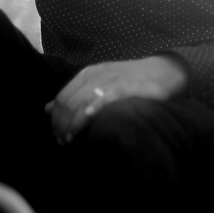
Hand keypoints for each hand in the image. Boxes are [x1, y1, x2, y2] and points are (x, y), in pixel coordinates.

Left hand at [45, 55, 187, 143]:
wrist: (165, 71)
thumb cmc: (133, 81)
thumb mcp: (101, 84)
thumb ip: (76, 95)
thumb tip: (47, 108)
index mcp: (88, 74)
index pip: (61, 98)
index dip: (55, 118)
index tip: (57, 135)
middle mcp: (96, 75)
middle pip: (68, 103)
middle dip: (61, 124)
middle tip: (62, 141)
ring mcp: (111, 80)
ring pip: (81, 103)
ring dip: (72, 124)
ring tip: (70, 140)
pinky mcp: (126, 87)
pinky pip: (104, 99)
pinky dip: (92, 111)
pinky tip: (87, 122)